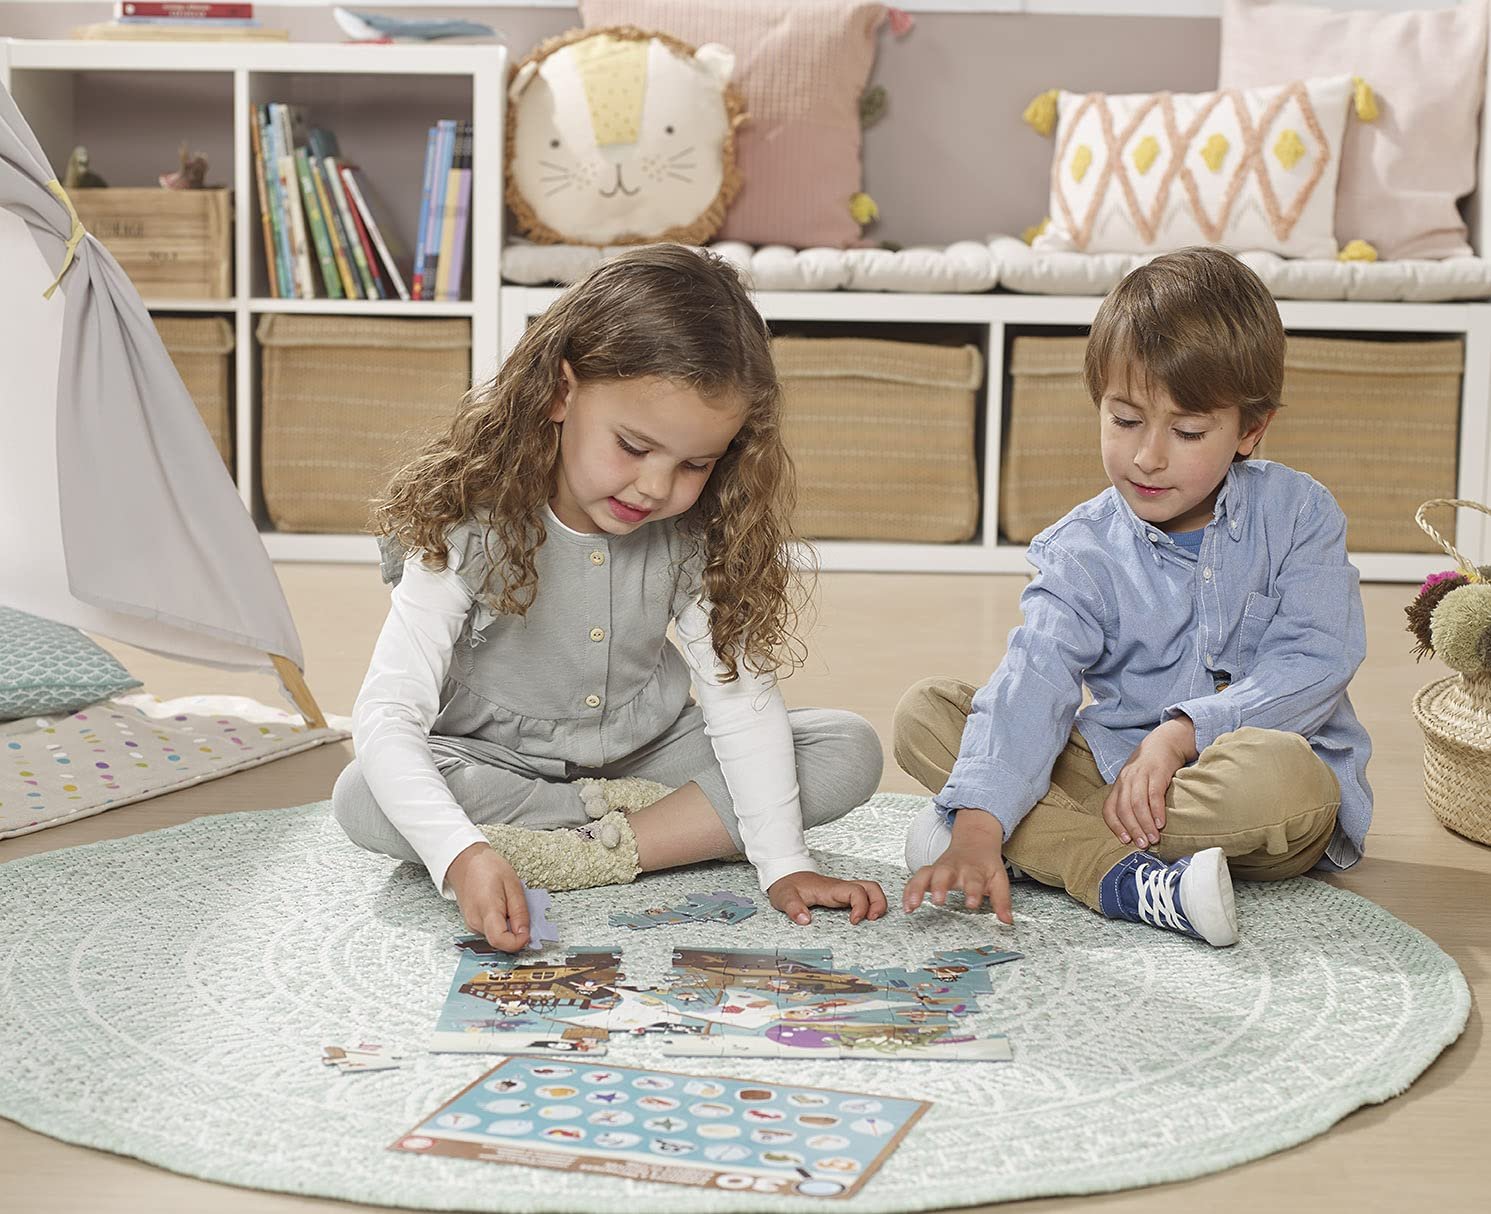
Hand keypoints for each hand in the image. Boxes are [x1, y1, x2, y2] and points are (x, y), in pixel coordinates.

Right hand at [445, 842, 530, 951]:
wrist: (464, 861)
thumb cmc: (487, 867)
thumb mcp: (513, 884)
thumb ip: (520, 912)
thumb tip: (525, 934)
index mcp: (486, 909)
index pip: (500, 940)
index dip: (517, 942)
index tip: (528, 933)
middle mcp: (475, 922)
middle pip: (500, 941)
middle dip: (515, 933)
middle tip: (520, 911)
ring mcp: (471, 924)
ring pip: (497, 937)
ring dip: (508, 927)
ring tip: (508, 905)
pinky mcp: (472, 924)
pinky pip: (491, 931)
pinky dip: (501, 924)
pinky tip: (501, 908)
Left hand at [768, 871, 888, 925]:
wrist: (785, 874)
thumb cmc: (787, 885)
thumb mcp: (784, 897)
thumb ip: (793, 908)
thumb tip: (805, 920)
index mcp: (830, 888)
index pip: (855, 891)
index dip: (860, 906)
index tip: (854, 921)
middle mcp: (840, 887)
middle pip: (871, 887)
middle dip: (878, 903)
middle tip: (873, 920)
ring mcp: (842, 890)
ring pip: (869, 890)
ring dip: (877, 903)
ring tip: (872, 920)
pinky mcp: (842, 894)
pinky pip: (863, 896)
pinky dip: (871, 904)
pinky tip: (865, 917)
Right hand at [903, 809, 1012, 924]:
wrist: (974, 841)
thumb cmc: (985, 864)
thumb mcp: (999, 879)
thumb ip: (1002, 900)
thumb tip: (1007, 920)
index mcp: (973, 870)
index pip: (974, 881)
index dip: (973, 892)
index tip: (971, 903)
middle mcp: (954, 868)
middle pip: (944, 874)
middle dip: (939, 887)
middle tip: (938, 900)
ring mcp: (939, 868)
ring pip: (925, 874)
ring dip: (917, 889)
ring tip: (912, 904)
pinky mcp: (929, 872)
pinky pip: (915, 879)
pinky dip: (908, 891)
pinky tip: (906, 906)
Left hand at [1102, 717, 1196, 847]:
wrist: (1164, 742)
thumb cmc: (1149, 768)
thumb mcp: (1135, 782)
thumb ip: (1132, 801)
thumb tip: (1136, 830)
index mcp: (1118, 786)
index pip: (1109, 809)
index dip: (1115, 826)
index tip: (1125, 841)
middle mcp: (1126, 781)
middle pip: (1124, 808)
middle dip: (1132, 829)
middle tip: (1142, 844)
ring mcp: (1140, 775)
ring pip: (1138, 804)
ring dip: (1145, 824)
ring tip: (1153, 838)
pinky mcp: (1157, 772)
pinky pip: (1154, 794)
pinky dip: (1157, 810)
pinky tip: (1161, 823)